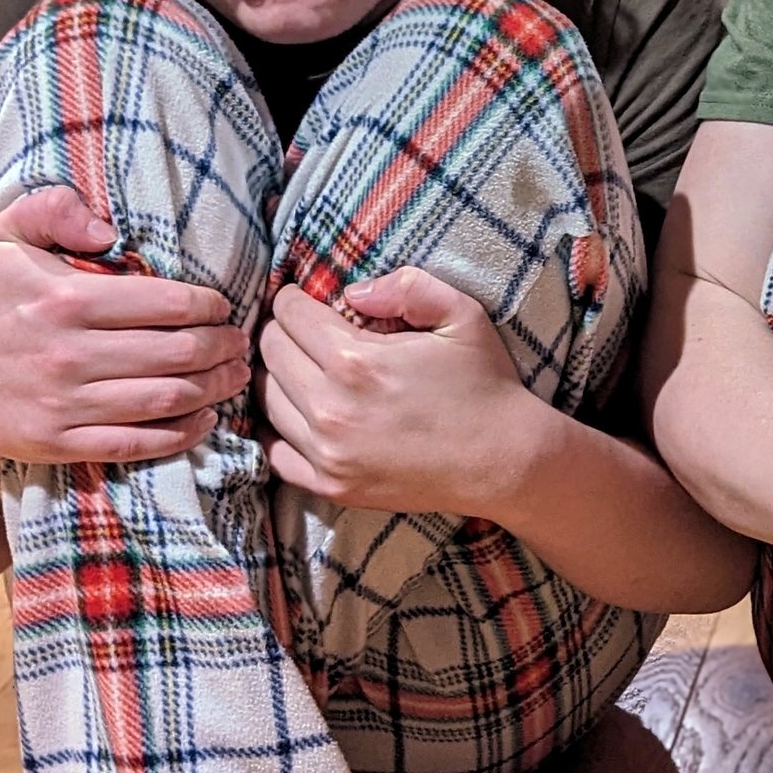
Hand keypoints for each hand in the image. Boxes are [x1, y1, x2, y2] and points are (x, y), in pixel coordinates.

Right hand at [0, 187, 249, 464]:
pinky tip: (204, 420)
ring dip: (213, 389)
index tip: (224, 307)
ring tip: (234, 377)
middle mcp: (68, 353)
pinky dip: (180, 434)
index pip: (165, 303)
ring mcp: (62, 402)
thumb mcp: (6, 235)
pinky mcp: (56, 442)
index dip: (208, 306)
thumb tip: (108, 228)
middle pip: (176, 353)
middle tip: (241, 344)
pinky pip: (134, 443)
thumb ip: (55, 209)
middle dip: (222, 348)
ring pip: (164, 399)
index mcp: (66, 298)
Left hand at [258, 267, 549, 519]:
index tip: (303, 299)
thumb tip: (352, 292)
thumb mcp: (462, 315)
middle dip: (282, 332)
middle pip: (270, 353)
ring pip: (267, 400)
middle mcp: (331, 408)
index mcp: (355, 361)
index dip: (293, 299)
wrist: (505, 461)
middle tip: (303, 331)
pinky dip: (280, 431)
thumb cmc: (485, 385)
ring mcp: (328, 453)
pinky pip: (276, 453)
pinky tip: (302, 416)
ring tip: (303, 369)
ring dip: (280, 378)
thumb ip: (406, 287)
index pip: (288, 314)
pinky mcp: (331, 486)